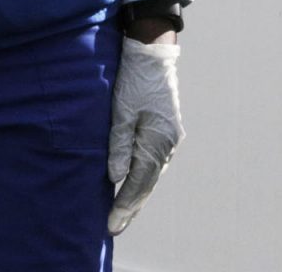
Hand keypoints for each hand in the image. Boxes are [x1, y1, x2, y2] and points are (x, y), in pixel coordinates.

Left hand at [106, 35, 181, 234]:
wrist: (152, 54)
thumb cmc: (134, 80)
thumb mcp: (122, 111)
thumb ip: (119, 144)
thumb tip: (115, 177)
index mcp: (158, 141)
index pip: (139, 182)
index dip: (124, 204)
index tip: (111, 223)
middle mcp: (168, 144)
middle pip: (147, 183)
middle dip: (130, 207)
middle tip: (115, 227)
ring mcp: (170, 139)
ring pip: (151, 174)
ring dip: (136, 195)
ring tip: (122, 214)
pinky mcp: (166, 131)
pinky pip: (153, 162)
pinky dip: (141, 178)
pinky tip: (132, 186)